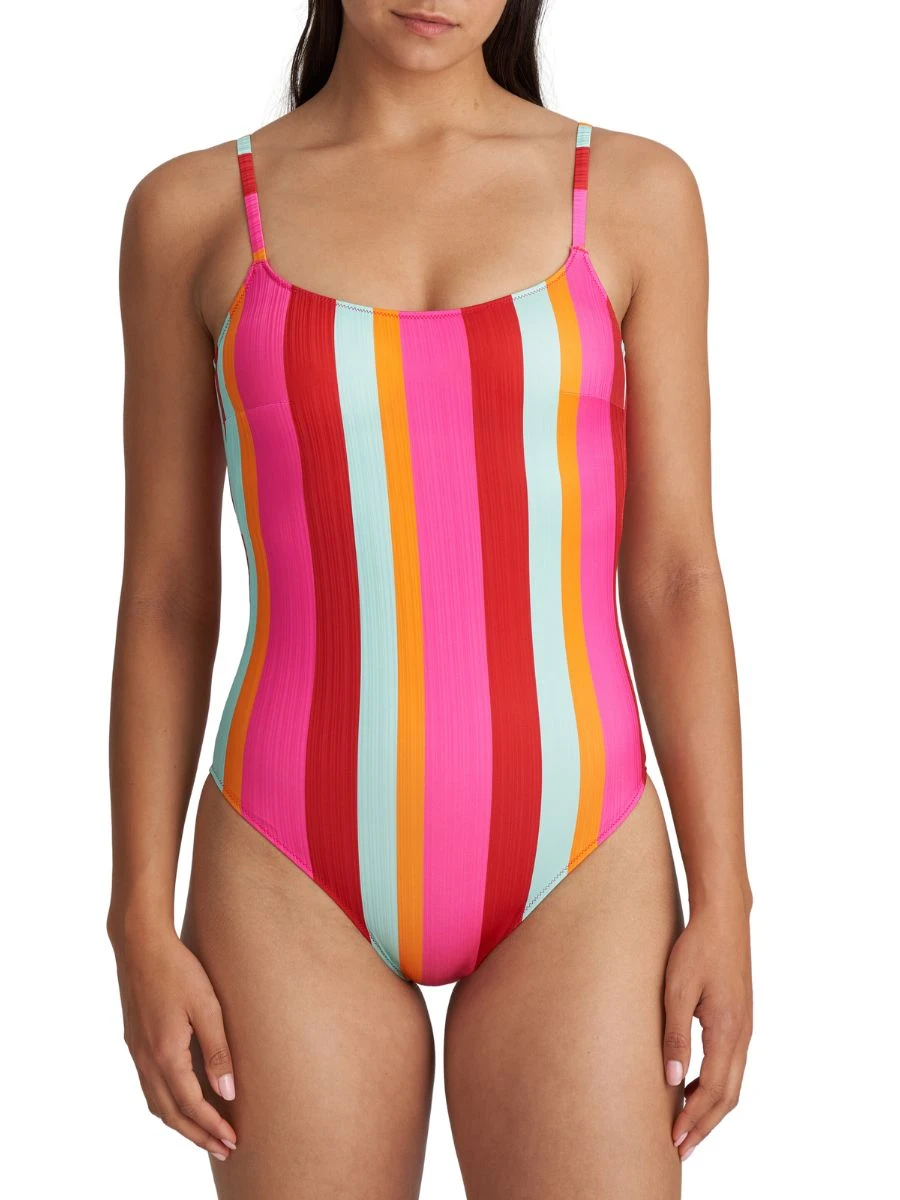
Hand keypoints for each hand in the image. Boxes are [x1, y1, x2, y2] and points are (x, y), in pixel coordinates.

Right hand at [110, 925, 237, 1161]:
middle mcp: (146, 1060)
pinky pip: (149, 1087)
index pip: (191, 1105)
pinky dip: (166, 1105)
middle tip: (223, 1149)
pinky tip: (179, 1101)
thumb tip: (228, 1092)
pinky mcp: (134, 1042)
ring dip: (180, 1124)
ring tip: (203, 1133)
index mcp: (166, 1055)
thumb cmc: (178, 970)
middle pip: (171, 1114)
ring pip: (156, 1104)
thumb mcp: (207, 1006)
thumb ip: (218, 1050)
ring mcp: (136, 1052)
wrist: (140, 945)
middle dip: (197, 1135)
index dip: (212, 1126)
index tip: (232, 1141)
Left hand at [663, 898, 752, 1160]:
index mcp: (728, 1031)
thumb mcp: (677, 989)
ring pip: (732, 1083)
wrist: (723, 917)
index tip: (674, 1141)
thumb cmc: (697, 948)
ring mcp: (744, 1027)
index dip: (694, 1120)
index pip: (714, 1091)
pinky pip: (731, 1065)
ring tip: (685, 1125)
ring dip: (710, 1108)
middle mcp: (742, 1035)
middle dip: (704, 1125)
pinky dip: (716, 1086)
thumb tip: (672, 1080)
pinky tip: (694, 1086)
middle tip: (679, 1148)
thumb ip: (675, 1035)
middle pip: (728, 1096)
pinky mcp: (739, 1019)